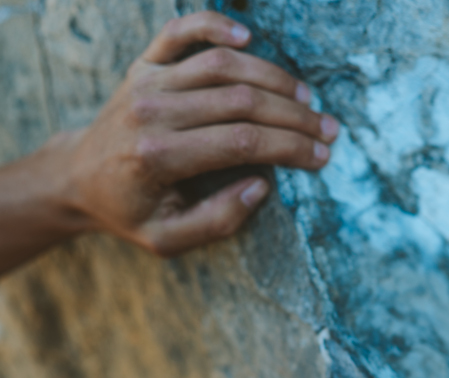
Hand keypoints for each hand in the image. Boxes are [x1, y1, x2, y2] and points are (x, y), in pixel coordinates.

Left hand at [63, 11, 338, 256]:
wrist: (78, 178)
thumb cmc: (128, 212)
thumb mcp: (167, 240)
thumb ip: (216, 221)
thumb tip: (261, 187)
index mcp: (159, 157)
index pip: (241, 142)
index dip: (289, 148)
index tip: (321, 158)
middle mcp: (152, 111)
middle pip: (241, 101)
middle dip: (293, 118)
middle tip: (328, 132)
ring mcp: (147, 81)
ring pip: (224, 64)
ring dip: (274, 78)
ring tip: (306, 101)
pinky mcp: (144, 64)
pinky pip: (182, 31)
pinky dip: (215, 25)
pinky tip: (249, 36)